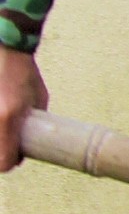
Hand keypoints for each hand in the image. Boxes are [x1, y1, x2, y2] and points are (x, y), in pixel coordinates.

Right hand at [0, 48, 39, 173]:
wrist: (6, 51)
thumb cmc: (26, 73)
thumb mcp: (39, 99)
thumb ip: (34, 120)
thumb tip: (30, 138)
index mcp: (9, 118)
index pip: (2, 161)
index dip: (9, 163)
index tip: (15, 158)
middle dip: (0, 154)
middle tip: (9, 147)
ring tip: (6, 129)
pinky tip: (2, 120)